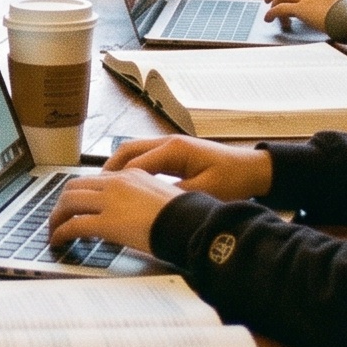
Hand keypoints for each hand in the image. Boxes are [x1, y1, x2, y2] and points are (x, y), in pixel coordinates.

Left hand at [48, 169, 185, 252]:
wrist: (190, 223)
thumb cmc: (183, 215)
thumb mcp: (159, 196)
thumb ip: (141, 199)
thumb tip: (135, 212)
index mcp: (130, 175)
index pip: (95, 179)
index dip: (80, 193)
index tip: (76, 205)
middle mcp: (116, 183)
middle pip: (74, 187)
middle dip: (62, 203)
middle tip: (59, 217)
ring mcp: (109, 201)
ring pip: (68, 203)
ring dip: (56, 217)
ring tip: (54, 231)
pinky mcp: (106, 223)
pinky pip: (74, 226)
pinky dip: (61, 233)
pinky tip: (59, 241)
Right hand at [104, 135, 273, 201]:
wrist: (254, 169)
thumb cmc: (234, 178)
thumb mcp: (204, 191)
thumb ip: (174, 195)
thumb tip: (149, 204)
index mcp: (174, 149)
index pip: (135, 163)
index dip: (116, 180)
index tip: (101, 195)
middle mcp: (168, 143)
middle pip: (127, 151)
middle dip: (107, 170)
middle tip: (92, 189)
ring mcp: (170, 146)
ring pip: (133, 153)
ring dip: (117, 168)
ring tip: (102, 188)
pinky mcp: (174, 154)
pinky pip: (144, 158)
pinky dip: (130, 169)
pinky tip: (125, 185)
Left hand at [267, 0, 346, 30]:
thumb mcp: (344, 1)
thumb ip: (332, 2)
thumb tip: (330, 13)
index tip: (286, 0)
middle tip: (273, 6)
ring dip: (274, 5)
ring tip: (270, 15)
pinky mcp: (301, 7)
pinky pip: (280, 8)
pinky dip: (272, 13)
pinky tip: (269, 19)